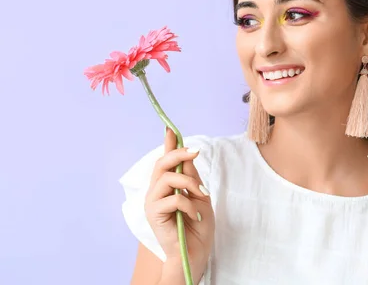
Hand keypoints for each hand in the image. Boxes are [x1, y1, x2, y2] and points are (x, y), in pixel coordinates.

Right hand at [144, 128, 214, 271]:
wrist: (195, 253)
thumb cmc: (198, 227)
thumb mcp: (199, 196)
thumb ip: (192, 177)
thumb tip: (189, 155)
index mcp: (167, 186)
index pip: (165, 160)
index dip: (168, 143)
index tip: (170, 128)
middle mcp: (156, 191)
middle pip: (162, 163)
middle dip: (178, 153)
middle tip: (195, 152)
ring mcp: (153, 202)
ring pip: (167, 178)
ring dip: (189, 183)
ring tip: (201, 195)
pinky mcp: (154, 214)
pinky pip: (173, 199)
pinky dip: (189, 205)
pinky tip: (195, 216)